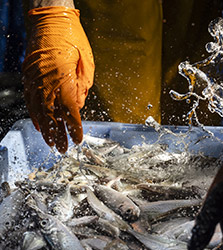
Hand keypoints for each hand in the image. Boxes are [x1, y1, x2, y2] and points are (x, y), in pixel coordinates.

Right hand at [23, 6, 93, 152]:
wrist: (49, 20)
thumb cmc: (72, 40)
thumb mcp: (86, 64)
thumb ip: (82, 89)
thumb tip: (78, 107)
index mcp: (65, 82)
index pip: (71, 113)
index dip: (74, 129)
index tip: (78, 140)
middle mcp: (48, 85)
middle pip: (54, 118)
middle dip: (60, 135)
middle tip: (64, 150)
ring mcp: (36, 82)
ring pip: (40, 113)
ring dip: (47, 130)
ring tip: (51, 144)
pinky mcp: (29, 79)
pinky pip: (31, 102)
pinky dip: (35, 116)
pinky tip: (40, 127)